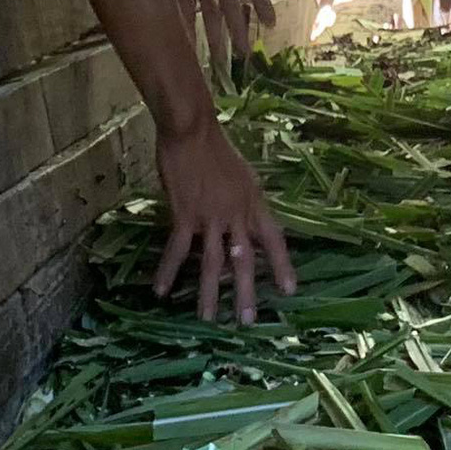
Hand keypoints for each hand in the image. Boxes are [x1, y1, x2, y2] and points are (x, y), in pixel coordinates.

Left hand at [147, 0, 275, 62]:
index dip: (261, 3)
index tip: (271, 25)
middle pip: (228, 6)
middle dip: (237, 30)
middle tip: (244, 56)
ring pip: (207, 14)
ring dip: (213, 35)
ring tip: (218, 60)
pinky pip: (183, 13)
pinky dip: (186, 31)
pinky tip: (187, 50)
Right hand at [153, 116, 296, 323]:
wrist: (192, 129)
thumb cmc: (215, 148)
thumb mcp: (243, 175)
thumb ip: (245, 202)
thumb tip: (246, 225)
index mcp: (254, 202)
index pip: (274, 239)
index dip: (282, 264)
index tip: (290, 290)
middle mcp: (237, 214)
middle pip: (245, 259)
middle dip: (246, 291)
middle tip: (248, 320)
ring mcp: (211, 216)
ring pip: (212, 263)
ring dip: (209, 294)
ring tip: (209, 319)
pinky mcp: (185, 215)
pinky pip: (177, 250)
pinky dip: (167, 271)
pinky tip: (160, 290)